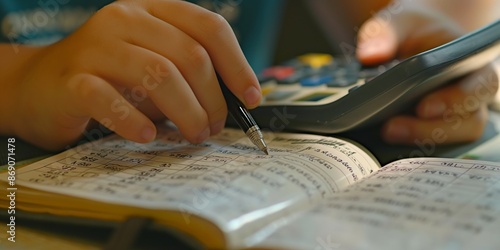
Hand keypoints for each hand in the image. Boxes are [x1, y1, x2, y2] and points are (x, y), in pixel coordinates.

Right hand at [8, 0, 260, 150]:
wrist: (40, 85)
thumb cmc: (107, 78)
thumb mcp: (154, 65)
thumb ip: (189, 75)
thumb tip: (233, 102)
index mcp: (152, 11)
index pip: (208, 26)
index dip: (237, 63)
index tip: (251, 97)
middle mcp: (125, 20)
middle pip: (189, 55)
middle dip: (213, 98)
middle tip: (214, 126)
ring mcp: (96, 46)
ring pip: (158, 74)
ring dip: (186, 112)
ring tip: (193, 135)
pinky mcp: (72, 79)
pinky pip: (110, 99)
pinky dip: (135, 121)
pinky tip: (148, 136)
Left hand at [356, 4, 498, 144]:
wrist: (410, 44)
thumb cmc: (412, 33)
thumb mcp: (398, 23)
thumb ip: (384, 33)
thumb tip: (369, 55)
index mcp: (471, 64)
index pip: (481, 85)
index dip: (456, 100)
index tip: (422, 107)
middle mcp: (468, 94)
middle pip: (467, 122)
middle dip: (429, 129)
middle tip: (390, 128)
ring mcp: (453, 116)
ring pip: (451, 139)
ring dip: (418, 140)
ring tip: (385, 133)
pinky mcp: (433, 131)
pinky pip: (431, 148)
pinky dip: (409, 147)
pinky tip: (383, 143)